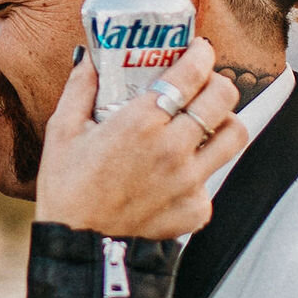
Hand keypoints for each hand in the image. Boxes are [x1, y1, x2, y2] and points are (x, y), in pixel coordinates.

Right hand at [34, 35, 246, 239]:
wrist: (79, 248)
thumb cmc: (68, 190)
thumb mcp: (62, 131)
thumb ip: (81, 88)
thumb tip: (91, 58)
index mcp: (141, 121)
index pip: (192, 72)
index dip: (202, 53)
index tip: (199, 50)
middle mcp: (173, 148)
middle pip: (224, 97)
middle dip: (217, 82)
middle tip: (204, 84)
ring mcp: (190, 182)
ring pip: (235, 135)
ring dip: (223, 123)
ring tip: (205, 124)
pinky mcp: (196, 209)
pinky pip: (213, 180)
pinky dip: (201, 172)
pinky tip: (178, 173)